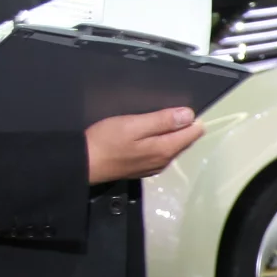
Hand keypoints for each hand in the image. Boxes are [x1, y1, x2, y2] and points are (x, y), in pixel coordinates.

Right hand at [86, 107, 203, 183]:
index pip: (193, 134)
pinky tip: (153, 135)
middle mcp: (164, 161)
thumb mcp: (134, 124)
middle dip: (184, 126)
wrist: (84, 163)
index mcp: (165, 150)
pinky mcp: (143, 169)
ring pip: (173, 147)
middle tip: (173, 111)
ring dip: (173, 134)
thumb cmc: (107, 141)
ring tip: (164, 120)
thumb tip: (189, 115)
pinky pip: (162, 153)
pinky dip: (162, 142)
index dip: (192, 119)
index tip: (184, 108)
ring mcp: (154, 167)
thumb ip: (162, 121)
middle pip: (184, 141)